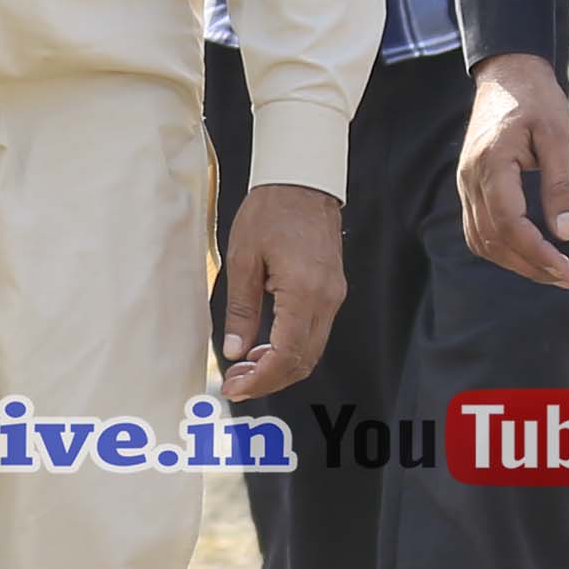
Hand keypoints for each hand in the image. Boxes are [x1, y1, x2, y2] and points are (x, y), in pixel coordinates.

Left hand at [213, 185, 347, 400]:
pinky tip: (265, 345)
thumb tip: (234, 349)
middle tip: (237, 382)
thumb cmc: (271, 211)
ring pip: (311, 350)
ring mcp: (334, 296)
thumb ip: (240, 309)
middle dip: (269, 379)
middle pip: (303, 360)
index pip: (286, 354)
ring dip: (280, 366)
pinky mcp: (333, 291)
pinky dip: (292, 348)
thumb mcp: (243, 259)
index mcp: (303, 291)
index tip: (237, 387)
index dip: (261, 378)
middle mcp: (326, 299)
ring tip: (246, 366)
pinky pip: (315, 332)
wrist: (302, 182)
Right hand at [455, 52, 568, 288]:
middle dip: (529, 265)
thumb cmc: (536, 99)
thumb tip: (563, 232)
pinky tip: (525, 251)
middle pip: (493, 239)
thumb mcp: (558, 135)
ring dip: (513, 261)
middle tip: (563, 277)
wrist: (507, 73)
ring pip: (481, 239)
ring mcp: (465, 182)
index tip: (565, 270)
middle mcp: (471, 177)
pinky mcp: (469, 185)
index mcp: (492, 163)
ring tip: (548, 270)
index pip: (509, 224)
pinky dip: (499, 247)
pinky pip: (476, 228)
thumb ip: (560, 184)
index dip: (537, 253)